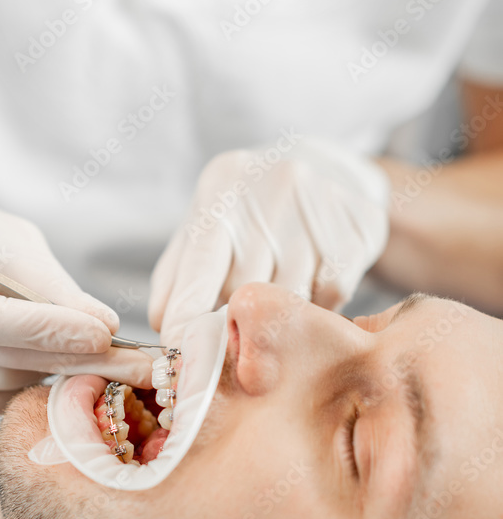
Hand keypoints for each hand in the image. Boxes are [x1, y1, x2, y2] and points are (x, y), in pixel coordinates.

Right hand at [0, 174, 150, 418]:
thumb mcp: (6, 238)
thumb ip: (50, 284)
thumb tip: (103, 327)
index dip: (44, 331)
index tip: (103, 335)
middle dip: (64, 357)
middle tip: (121, 358)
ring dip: (38, 372)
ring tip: (55, 345)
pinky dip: (8, 389)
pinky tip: (17, 362)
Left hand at [149, 138, 389, 343]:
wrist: (329, 169)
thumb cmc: (251, 209)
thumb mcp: (207, 224)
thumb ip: (178, 274)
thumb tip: (162, 325)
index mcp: (223, 188)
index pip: (200, 264)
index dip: (188, 313)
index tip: (178, 350)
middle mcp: (271, 190)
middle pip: (244, 290)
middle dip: (232, 324)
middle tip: (231, 340)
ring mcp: (319, 209)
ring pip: (289, 299)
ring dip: (276, 319)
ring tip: (272, 310)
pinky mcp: (356, 232)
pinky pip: (329, 298)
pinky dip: (315, 308)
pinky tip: (310, 288)